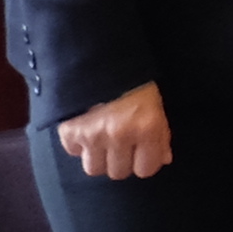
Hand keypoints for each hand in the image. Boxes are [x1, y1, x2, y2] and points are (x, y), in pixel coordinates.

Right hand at [55, 82, 173, 179]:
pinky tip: (85, 130)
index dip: (144, 163)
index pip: (146, 169)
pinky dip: (78, 145)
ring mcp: (93, 135)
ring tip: (100, 143)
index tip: (140, 154)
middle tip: (120, 147)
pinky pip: (73, 152)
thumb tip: (163, 159)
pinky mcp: (69, 132)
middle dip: (121, 162)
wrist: (98, 58)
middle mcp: (120, 135)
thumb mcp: (155, 104)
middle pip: (118, 172)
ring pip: (94, 169)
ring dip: (98, 158)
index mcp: (147, 128)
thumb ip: (160, 134)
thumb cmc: (134, 81)